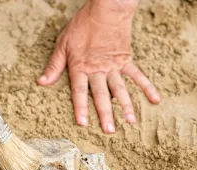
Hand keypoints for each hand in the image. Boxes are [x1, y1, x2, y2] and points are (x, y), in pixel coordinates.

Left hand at [38, 0, 160, 133]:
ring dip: (126, 106)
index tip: (83, 123)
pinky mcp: (125, 60)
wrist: (106, 10)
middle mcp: (98, 70)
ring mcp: (113, 66)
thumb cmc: (82, 26)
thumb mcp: (63, 44)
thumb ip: (54, 66)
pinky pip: (138, 75)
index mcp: (81, 67)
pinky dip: (147, 87)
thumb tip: (41, 82)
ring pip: (120, 89)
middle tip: (110, 131)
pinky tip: (155, 99)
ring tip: (131, 122)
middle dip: (106, 114)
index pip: (80, 91)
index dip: (81, 107)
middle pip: (102, 95)